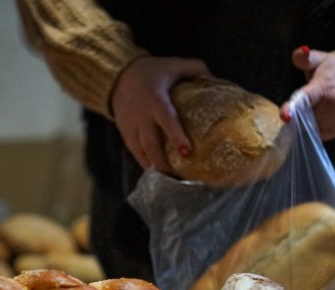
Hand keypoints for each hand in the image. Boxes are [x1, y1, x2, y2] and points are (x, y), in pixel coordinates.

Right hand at [110, 56, 209, 172]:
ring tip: (168, 180)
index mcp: (155, 100)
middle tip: (176, 177)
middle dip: (162, 163)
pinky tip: (157, 174)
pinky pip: (135, 153)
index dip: (176, 137)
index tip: (186, 152)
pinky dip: (146, 164)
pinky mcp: (126, 135)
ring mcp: (131, 128)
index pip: (167, 121)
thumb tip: (216, 79)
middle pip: (151, 145)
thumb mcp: (173, 64)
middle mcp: (141, 117)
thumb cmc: (151, 71)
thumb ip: (195, 68)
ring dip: (154, 167)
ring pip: (141, 153)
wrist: (117, 77)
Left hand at [281, 46, 334, 139]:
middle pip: (303, 115)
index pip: (306, 99)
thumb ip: (307, 58)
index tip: (285, 115)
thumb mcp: (323, 59)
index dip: (293, 108)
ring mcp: (334, 120)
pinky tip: (322, 115)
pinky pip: (317, 133)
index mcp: (323, 87)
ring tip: (319, 106)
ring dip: (308, 119)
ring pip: (308, 125)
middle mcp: (330, 106)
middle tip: (310, 99)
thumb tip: (300, 52)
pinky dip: (315, 126)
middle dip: (300, 109)